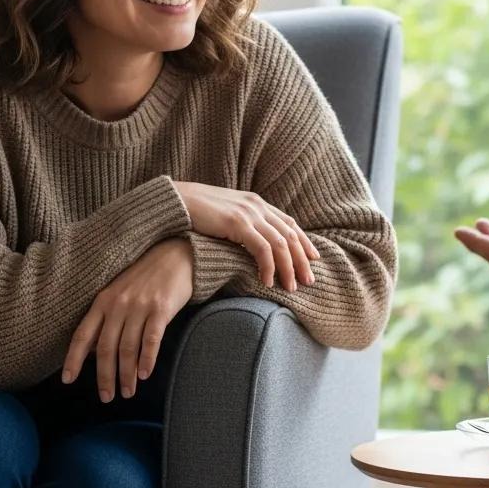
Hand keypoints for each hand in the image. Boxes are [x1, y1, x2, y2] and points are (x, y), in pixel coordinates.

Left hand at [62, 238, 192, 402]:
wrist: (177, 254)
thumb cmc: (148, 275)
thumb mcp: (119, 291)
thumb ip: (106, 317)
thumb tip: (92, 350)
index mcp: (103, 300)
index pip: (82, 335)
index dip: (73, 360)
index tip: (68, 380)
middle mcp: (118, 304)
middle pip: (105, 348)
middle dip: (105, 377)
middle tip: (107, 396)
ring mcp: (140, 306)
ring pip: (128, 348)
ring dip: (127, 374)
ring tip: (129, 390)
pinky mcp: (161, 308)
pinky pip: (151, 340)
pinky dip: (147, 359)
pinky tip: (145, 374)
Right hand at [172, 181, 319, 290]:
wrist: (175, 200)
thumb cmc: (197, 212)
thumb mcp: (226, 214)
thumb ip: (243, 223)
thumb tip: (252, 241)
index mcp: (257, 203)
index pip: (289, 223)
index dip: (303, 241)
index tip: (313, 258)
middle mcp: (258, 206)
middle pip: (290, 235)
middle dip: (302, 259)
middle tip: (309, 280)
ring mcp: (249, 214)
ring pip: (280, 244)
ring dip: (288, 267)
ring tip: (291, 287)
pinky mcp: (237, 223)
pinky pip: (261, 248)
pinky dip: (268, 266)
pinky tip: (267, 281)